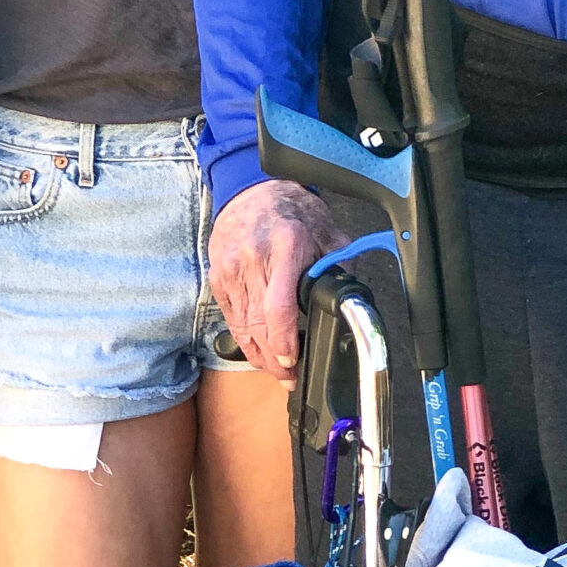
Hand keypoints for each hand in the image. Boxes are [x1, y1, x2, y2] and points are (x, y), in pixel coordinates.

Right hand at [207, 178, 347, 378]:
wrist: (251, 189)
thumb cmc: (293, 211)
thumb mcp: (328, 232)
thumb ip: (340, 267)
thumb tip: (349, 300)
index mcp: (286, 247)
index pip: (278, 308)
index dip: (284, 343)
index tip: (294, 361)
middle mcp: (253, 260)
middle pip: (259, 325)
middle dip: (274, 360)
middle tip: (290, 376)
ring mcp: (231, 270)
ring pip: (243, 328)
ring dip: (260, 355)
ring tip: (277, 370)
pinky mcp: (218, 277)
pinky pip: (232, 318)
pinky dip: (245, 338)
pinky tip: (259, 349)